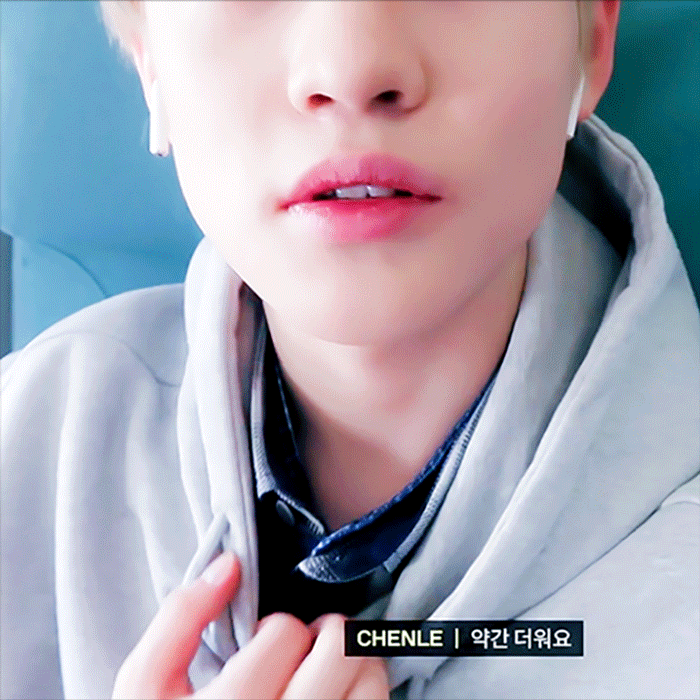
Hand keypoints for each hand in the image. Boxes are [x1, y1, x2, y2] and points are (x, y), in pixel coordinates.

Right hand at [112, 551, 389, 698]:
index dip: (274, 629)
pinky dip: (365, 693)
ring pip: (372, 680)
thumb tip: (230, 565)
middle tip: (303, 649)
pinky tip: (335, 697)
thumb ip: (180, 616)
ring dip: (353, 663)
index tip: (260, 649)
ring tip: (324, 673)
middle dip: (324, 633)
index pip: (286, 631)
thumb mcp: (144, 684)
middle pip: (341, 648)